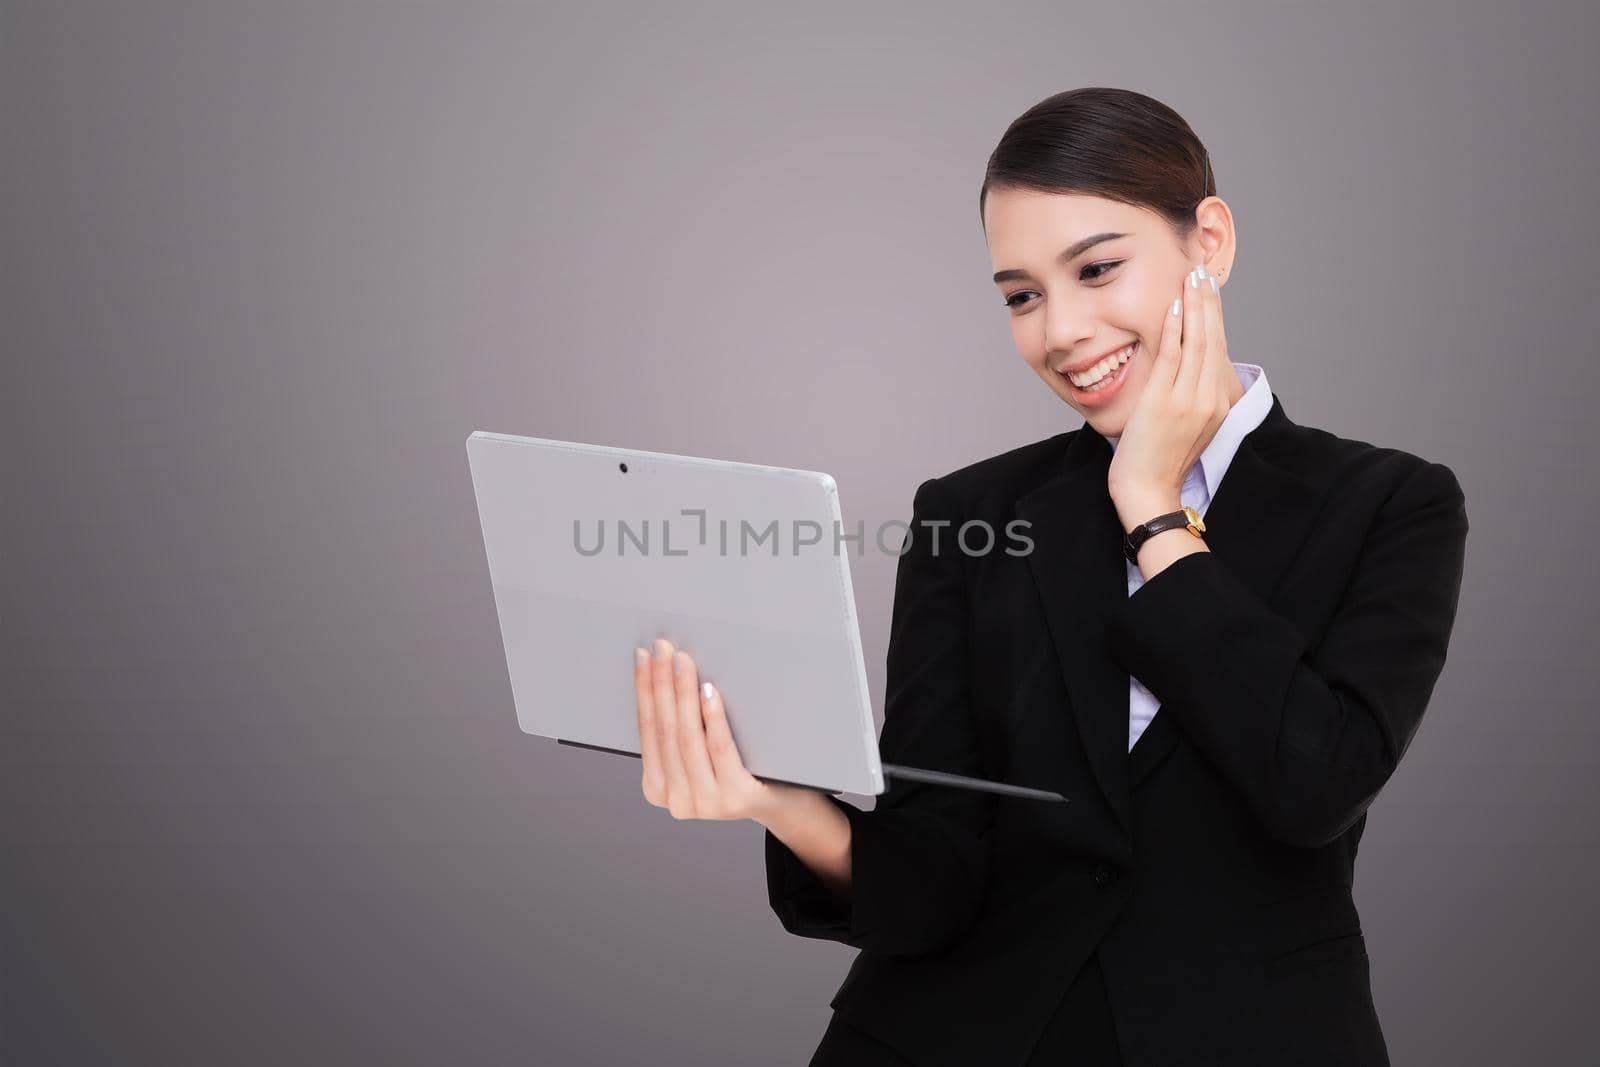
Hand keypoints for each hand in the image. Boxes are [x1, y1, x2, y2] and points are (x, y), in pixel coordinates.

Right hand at [633, 638, 803, 822]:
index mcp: (658, 789)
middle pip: (665, 730)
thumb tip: (665, 673)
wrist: (781, 801)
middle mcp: (677, 801)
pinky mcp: (735, 799)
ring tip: (683, 662)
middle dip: (661, 684)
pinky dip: (712, 716)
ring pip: (688, 737)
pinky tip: (709, 692)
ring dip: (683, 692)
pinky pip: (719, 748)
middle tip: (663, 650)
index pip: (646, 730)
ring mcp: (706, 803)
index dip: (643, 690)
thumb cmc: (737, 769)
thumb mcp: (698, 754)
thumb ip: (679, 731)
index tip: (644, 657)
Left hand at [1106, 263, 1233, 530]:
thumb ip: (1192, 399)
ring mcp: (1188, 400)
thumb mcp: (1188, 428)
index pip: (1217, 350)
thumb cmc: (1160, 463)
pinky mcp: (1164, 402)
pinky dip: (1174, 330)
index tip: (1208, 291)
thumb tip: (1188, 373)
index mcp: (1217, 405)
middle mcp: (1209, 399)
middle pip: (1212, 339)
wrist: (1148, 492)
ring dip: (1194, 306)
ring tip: (1191, 278)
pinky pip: (1172, 357)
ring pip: (1196, 342)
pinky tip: (1173, 307)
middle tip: (1202, 272)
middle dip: (1208, 303)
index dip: (1214, 318)